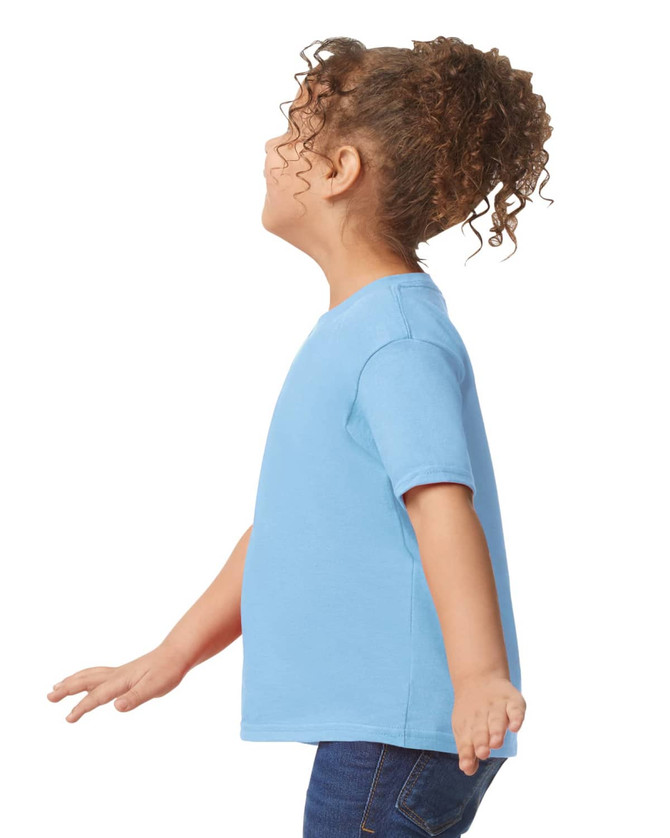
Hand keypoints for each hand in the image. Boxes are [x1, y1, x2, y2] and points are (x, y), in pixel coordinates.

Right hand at [46, 644, 189, 722]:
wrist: (177, 654)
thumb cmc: (168, 671)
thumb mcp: (155, 687)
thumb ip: (135, 697)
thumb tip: (116, 707)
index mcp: (121, 680)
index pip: (97, 696)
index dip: (82, 707)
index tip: (67, 719)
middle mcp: (116, 675)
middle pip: (86, 681)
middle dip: (67, 689)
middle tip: (49, 697)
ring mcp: (119, 672)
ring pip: (90, 675)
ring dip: (72, 681)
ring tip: (57, 687)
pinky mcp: (124, 673)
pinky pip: (98, 674)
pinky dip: (85, 677)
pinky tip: (84, 683)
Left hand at [451, 674, 525, 774]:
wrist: (478, 677)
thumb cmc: (472, 714)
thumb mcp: (465, 730)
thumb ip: (467, 751)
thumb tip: (468, 770)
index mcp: (468, 725)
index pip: (466, 741)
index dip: (467, 753)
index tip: (466, 765)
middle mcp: (482, 715)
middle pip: (481, 730)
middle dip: (481, 741)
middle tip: (482, 752)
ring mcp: (496, 706)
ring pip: (496, 719)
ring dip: (496, 730)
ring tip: (495, 743)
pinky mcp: (512, 700)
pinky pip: (515, 708)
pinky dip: (516, 717)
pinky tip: (515, 727)